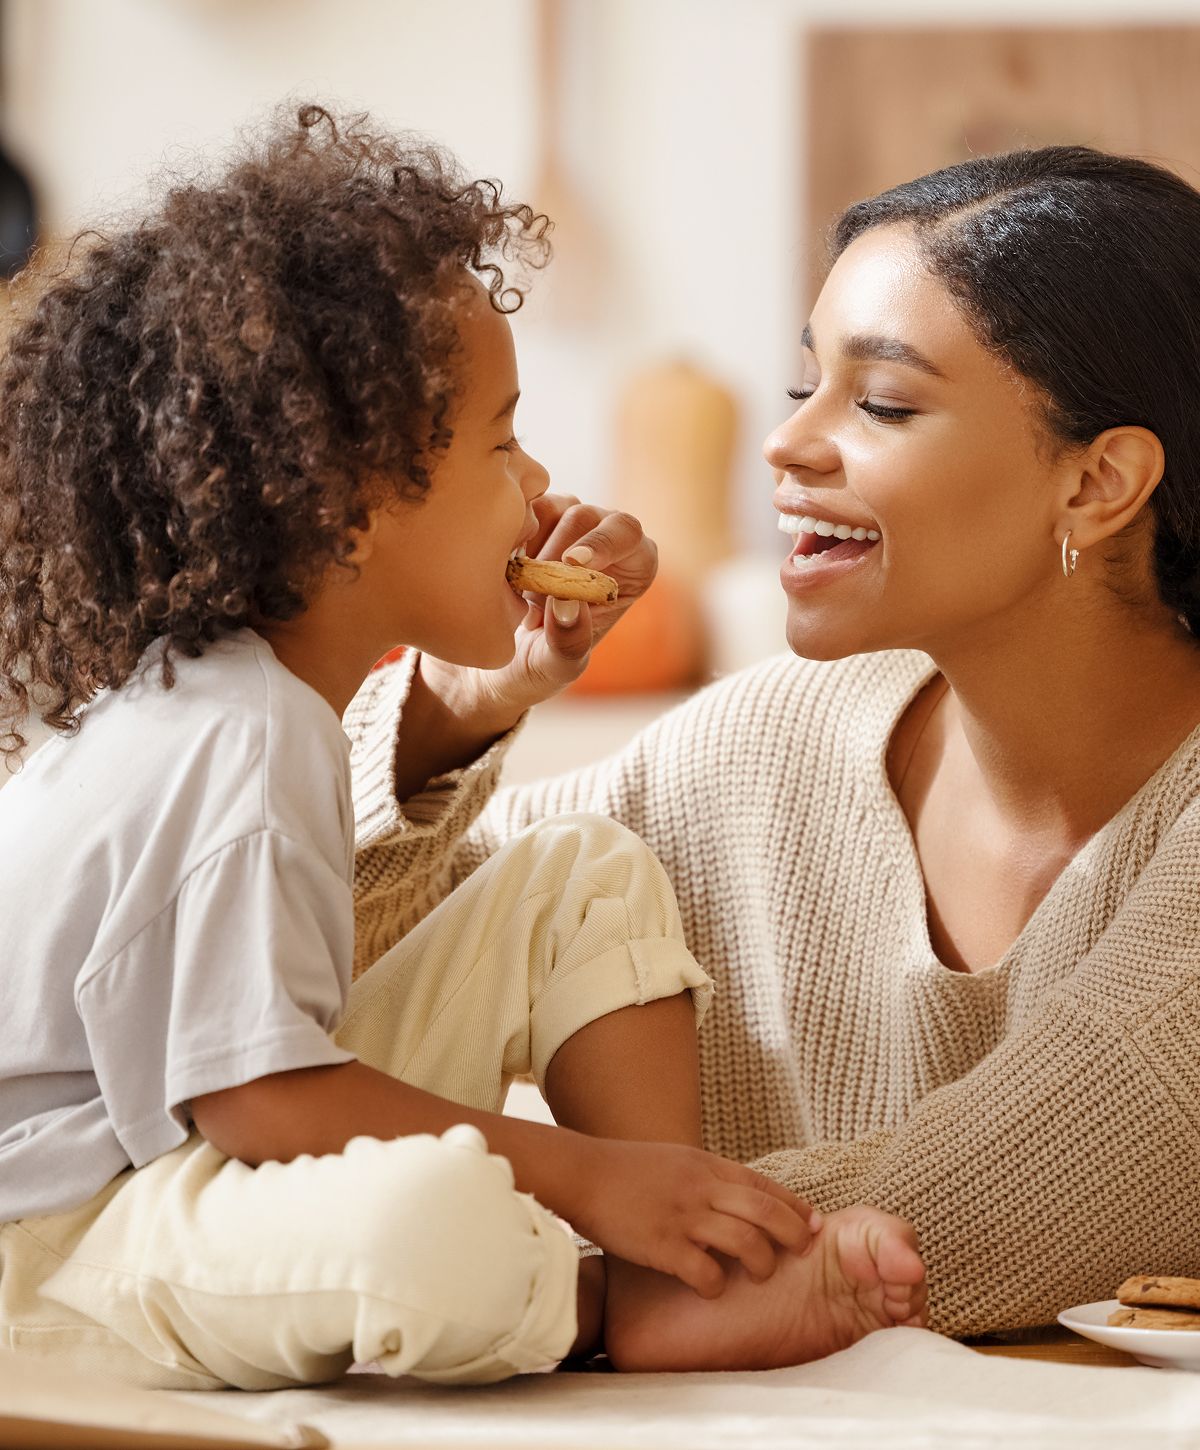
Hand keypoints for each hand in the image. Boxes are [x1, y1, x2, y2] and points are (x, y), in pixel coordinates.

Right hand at [420, 494, 657, 729]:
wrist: (488, 661)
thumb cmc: (534, 667)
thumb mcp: (553, 668)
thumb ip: (568, 643)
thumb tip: (569, 604)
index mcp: (630, 569)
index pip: (628, 534)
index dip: (603, 542)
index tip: (570, 562)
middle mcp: (603, 539)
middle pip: (585, 517)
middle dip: (553, 556)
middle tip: (530, 600)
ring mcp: (566, 523)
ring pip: (550, 507)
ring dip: (529, 548)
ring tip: (517, 592)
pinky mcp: (530, 517)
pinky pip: (519, 507)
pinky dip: (507, 536)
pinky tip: (501, 571)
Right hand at [564, 1137, 821, 1298]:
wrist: (582, 1173)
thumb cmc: (626, 1169)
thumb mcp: (676, 1160)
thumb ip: (707, 1176)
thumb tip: (740, 1197)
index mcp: (705, 1165)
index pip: (762, 1184)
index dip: (794, 1205)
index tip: (813, 1223)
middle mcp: (700, 1188)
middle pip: (765, 1210)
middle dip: (793, 1233)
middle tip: (804, 1251)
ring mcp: (683, 1216)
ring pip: (745, 1241)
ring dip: (762, 1262)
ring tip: (762, 1274)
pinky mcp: (662, 1244)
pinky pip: (704, 1271)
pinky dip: (716, 1285)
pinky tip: (712, 1289)